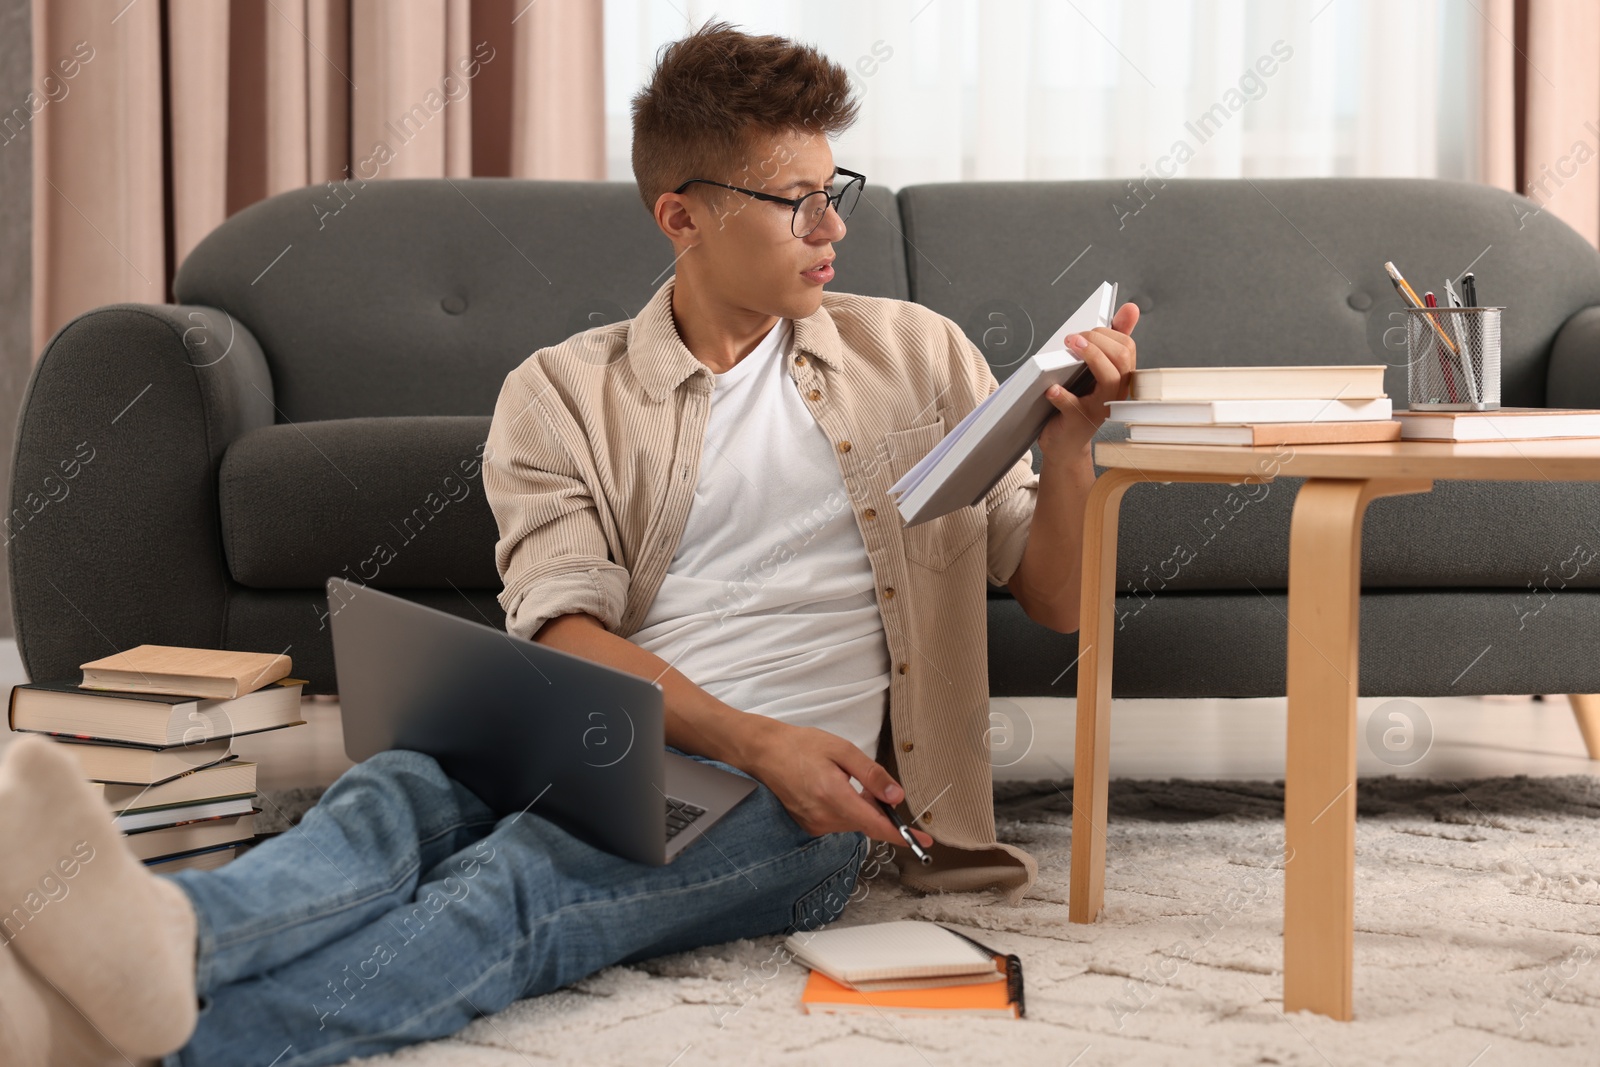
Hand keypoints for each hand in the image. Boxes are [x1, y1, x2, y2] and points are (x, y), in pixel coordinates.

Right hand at [747, 720, 933, 849]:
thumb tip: (896, 795)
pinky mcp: (809, 826)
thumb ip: (871, 774)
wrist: (763, 752)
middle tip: (871, 783)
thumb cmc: (800, 746)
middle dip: (879, 809)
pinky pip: (839, 822)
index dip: (903, 835)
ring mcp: (815, 825)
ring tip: (845, 779)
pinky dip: (847, 810)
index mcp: (834, 797)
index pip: (876, 826)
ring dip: (862, 808)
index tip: (923, 841)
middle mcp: (824, 817)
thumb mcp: (842, 750)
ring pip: (854, 823)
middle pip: (867, 824)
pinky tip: (835, 788)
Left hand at [1037, 302, 1138, 463]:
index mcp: (1120, 378)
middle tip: (1073, 339)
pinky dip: (1062, 395)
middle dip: (1097, 340)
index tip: (1085, 332)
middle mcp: (1115, 392)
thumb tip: (1131, 308)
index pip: (1127, 346)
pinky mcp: (1079, 421)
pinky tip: (1051, 388)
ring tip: (1069, 347)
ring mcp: (1099, 408)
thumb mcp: (1094, 369)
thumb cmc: (1078, 401)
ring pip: (1109, 378)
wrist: (1065, 443)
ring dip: (1090, 356)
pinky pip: (1075, 406)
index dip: (1107, 333)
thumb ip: (1111, 339)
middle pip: (1122, 357)